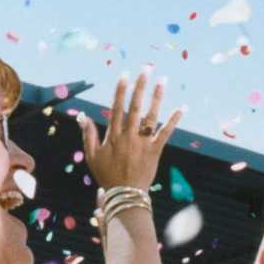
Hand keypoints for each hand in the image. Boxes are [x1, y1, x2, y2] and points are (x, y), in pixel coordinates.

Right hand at [76, 69, 181, 192]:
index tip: (124, 74)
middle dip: (141, 86)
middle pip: (136, 106)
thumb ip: (87, 134)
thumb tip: (81, 115)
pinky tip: (182, 107)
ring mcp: (143, 142)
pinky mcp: (155, 150)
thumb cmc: (107, 175)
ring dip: (157, 97)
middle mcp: (129, 136)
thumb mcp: (92, 155)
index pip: (117, 107)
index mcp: (113, 135)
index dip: (120, 90)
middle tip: (146, 68)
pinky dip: (174, 120)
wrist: (125, 194)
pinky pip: (166, 133)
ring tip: (163, 80)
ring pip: (151, 116)